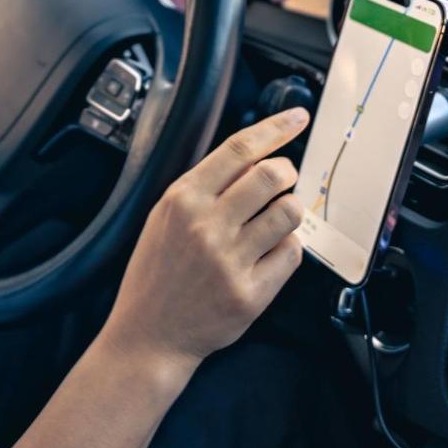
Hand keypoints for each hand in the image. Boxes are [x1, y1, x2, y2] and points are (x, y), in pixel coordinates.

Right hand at [99, 108, 310, 375]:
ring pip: (289, 212)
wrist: (150, 330)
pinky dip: (288, 246)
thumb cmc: (157, 269)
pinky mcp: (251, 292)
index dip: (275, 128)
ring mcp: (230, 259)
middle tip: (284, 178)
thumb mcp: (164, 214)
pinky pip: (292, 253)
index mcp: (183, 198)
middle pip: (271, 175)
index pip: (239, 149)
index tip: (297, 117)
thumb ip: (204, 186)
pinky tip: (270, 250)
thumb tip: (251, 157)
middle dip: (287, 171)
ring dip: (291, 208)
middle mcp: (207, 224)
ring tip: (276, 217)